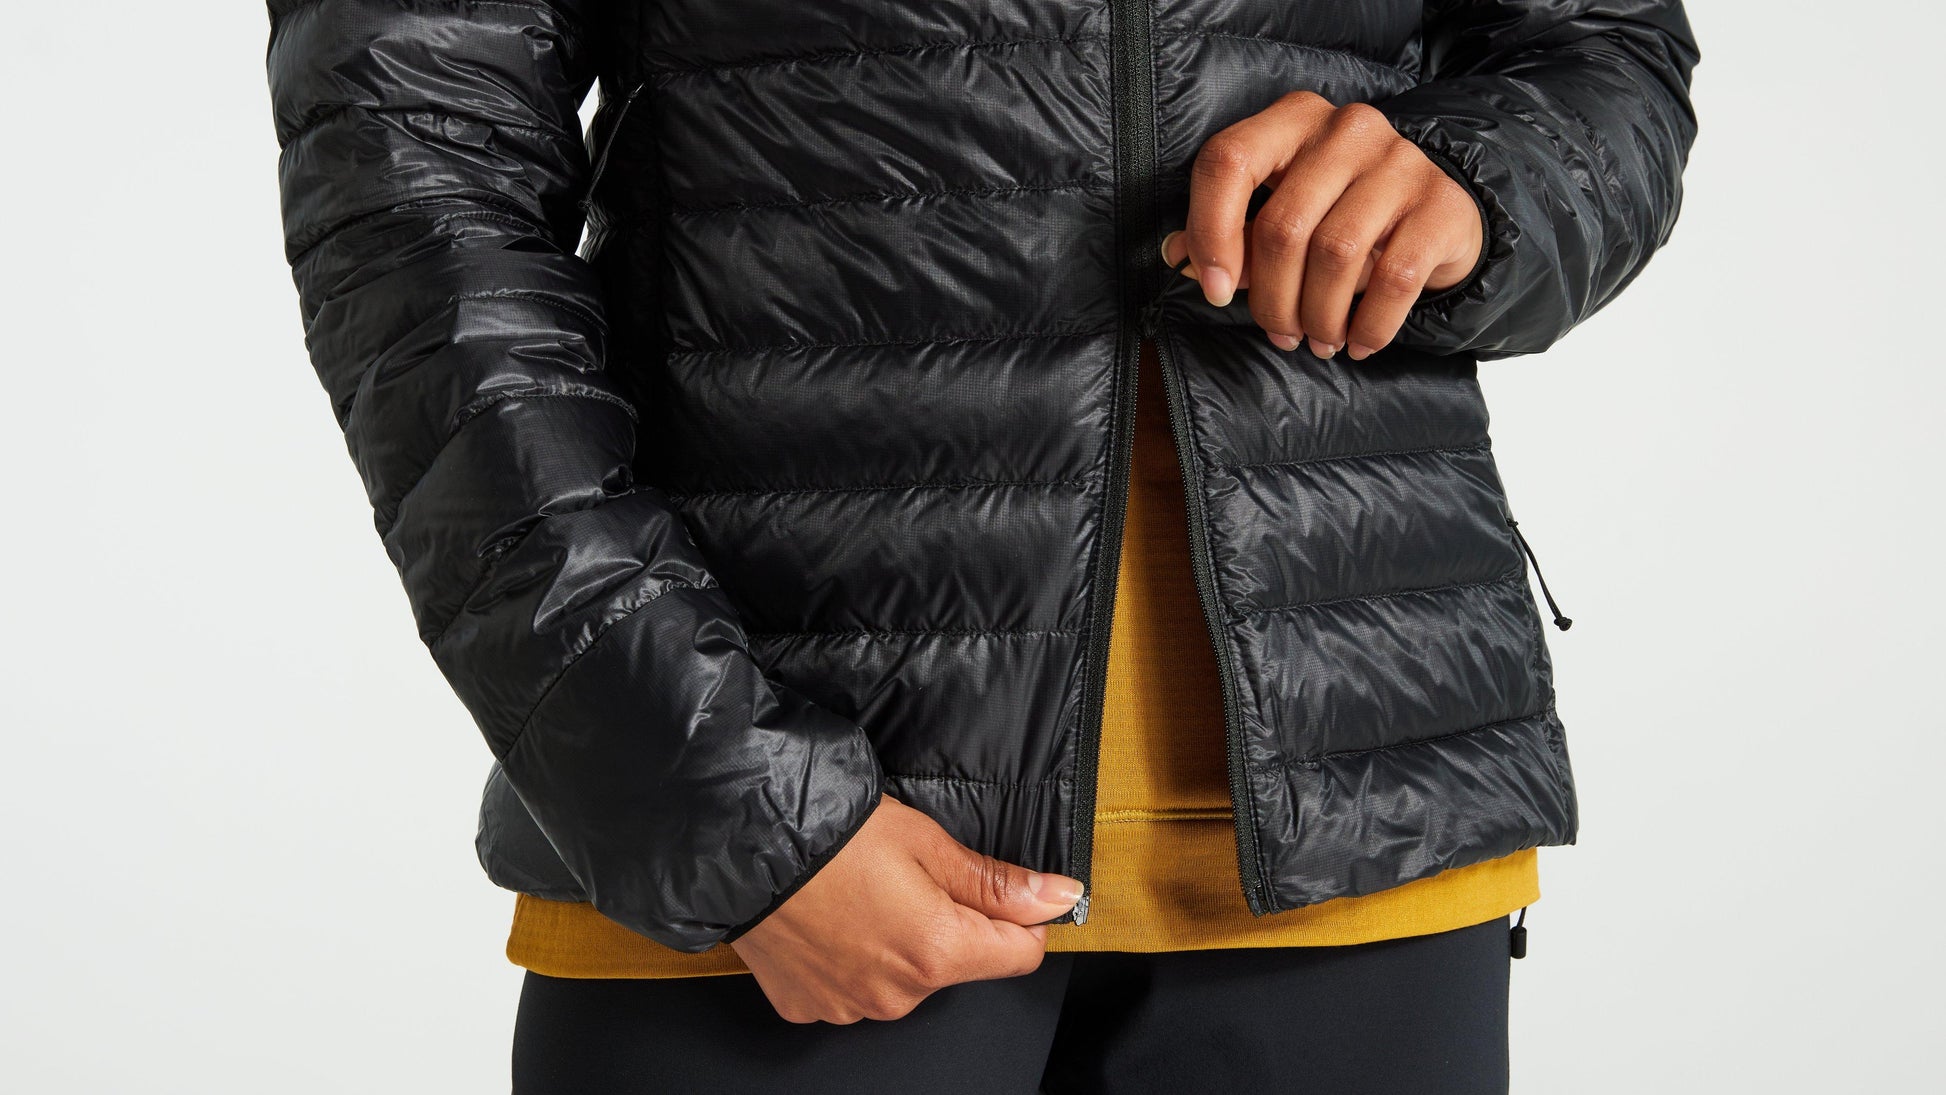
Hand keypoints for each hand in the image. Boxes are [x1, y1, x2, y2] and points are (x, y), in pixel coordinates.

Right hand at [727, 793, 1083, 1023]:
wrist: (740, 844)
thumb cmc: (831, 834)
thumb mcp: (927, 842)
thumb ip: (997, 883)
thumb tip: (1060, 897)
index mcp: (938, 952)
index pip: (1021, 954)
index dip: (1017, 916)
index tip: (989, 887)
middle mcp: (898, 995)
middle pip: (957, 965)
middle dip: (947, 925)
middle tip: (905, 876)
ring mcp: (851, 1007)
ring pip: (905, 978)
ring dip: (896, 944)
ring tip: (859, 895)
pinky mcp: (812, 1007)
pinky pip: (853, 988)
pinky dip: (851, 958)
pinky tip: (829, 920)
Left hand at [1160, 90, 1483, 360]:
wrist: (1439, 215)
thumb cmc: (1343, 215)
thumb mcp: (1285, 214)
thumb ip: (1232, 233)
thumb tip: (1177, 256)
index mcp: (1293, 119)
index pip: (1228, 161)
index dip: (1209, 232)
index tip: (1214, 290)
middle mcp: (1347, 129)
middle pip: (1282, 225)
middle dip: (1271, 298)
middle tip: (1279, 333)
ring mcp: (1400, 161)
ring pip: (1335, 255)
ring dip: (1318, 317)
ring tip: (1318, 342)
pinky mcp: (1441, 205)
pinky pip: (1394, 280)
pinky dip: (1368, 326)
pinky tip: (1358, 344)